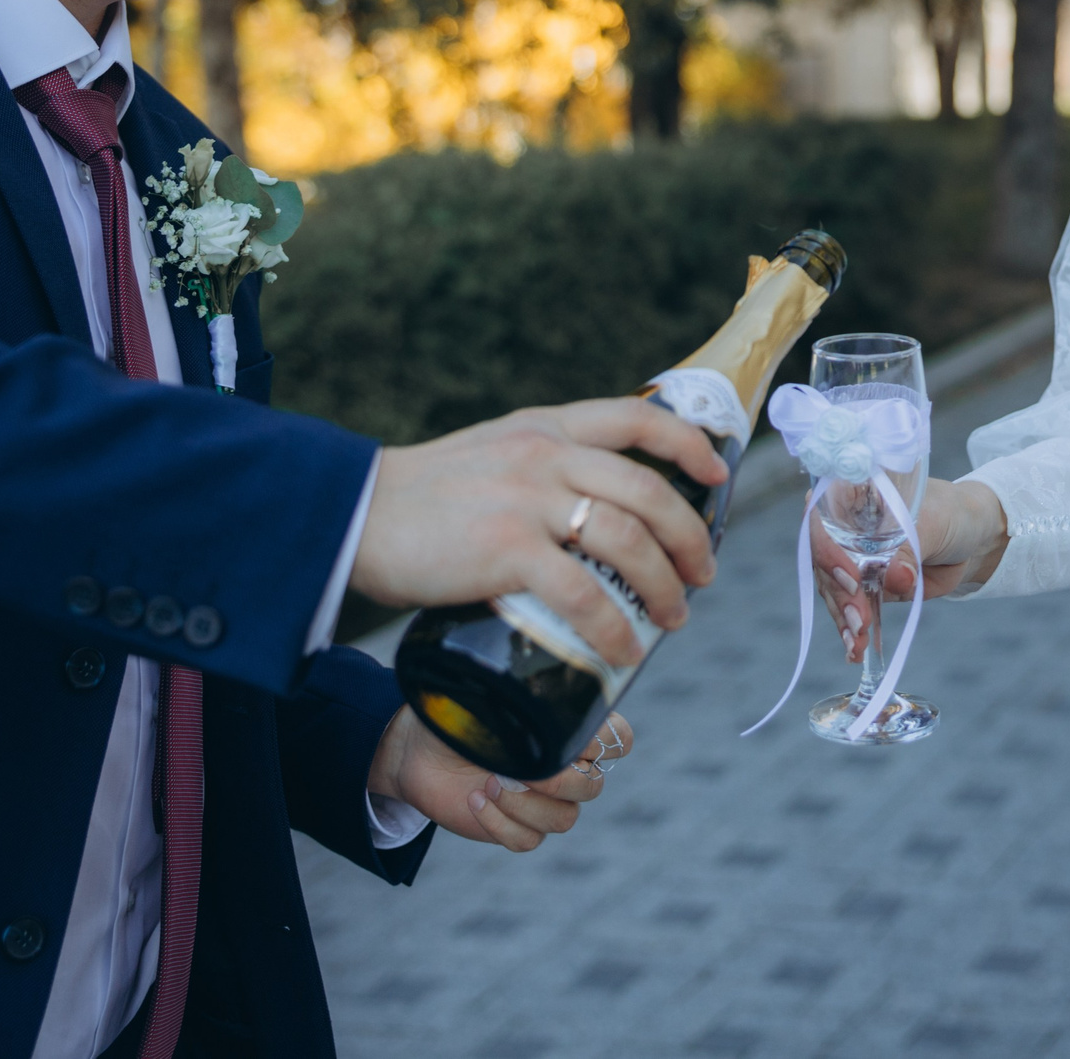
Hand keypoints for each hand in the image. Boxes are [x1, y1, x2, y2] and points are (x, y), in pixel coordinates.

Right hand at [352, 398, 724, 669]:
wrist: (350, 515)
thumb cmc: (419, 498)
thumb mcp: (491, 454)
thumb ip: (538, 469)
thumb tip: (589, 512)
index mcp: (544, 427)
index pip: (637, 418)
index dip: (689, 443)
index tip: (719, 472)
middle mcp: (544, 455)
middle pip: (649, 488)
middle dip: (690, 535)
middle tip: (705, 573)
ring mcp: (527, 500)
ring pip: (628, 539)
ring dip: (664, 584)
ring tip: (674, 617)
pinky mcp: (505, 550)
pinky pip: (583, 593)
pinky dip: (614, 627)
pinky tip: (625, 650)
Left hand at [366, 706, 630, 852]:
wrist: (417, 748)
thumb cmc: (459, 713)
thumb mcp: (490, 698)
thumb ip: (524, 705)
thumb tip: (542, 713)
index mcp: (570, 729)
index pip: (621, 740)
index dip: (602, 742)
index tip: (562, 735)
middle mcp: (566, 767)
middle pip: (594, 786)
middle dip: (557, 781)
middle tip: (518, 769)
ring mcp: (543, 802)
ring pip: (565, 819)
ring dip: (525, 805)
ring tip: (490, 784)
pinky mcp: (519, 828)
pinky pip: (530, 840)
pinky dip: (501, 824)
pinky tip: (476, 801)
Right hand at [812, 477, 1007, 661]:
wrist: (972, 537)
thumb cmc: (951, 514)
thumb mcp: (934, 523)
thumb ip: (911, 548)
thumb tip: (897, 577)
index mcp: (851, 496)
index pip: (820, 519)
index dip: (827, 549)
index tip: (849, 578)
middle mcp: (843, 529)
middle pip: (825, 563)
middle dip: (841, 595)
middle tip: (859, 620)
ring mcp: (852, 561)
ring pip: (836, 593)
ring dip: (844, 620)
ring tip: (858, 643)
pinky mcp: (867, 589)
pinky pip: (853, 611)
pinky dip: (853, 633)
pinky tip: (856, 652)